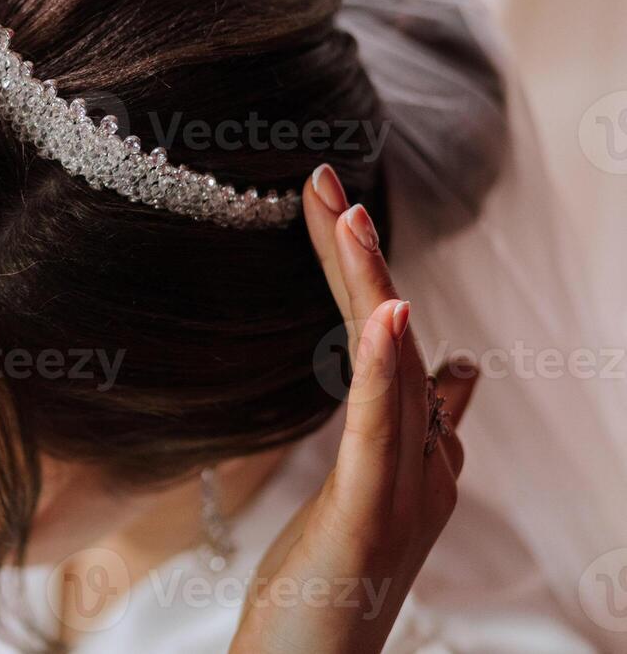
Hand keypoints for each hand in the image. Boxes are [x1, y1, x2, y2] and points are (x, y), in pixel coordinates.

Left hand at [229, 165, 476, 653]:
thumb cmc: (332, 597)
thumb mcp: (366, 500)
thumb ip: (405, 437)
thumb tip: (452, 372)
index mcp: (408, 453)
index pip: (380, 342)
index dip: (363, 273)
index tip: (335, 209)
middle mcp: (419, 462)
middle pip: (391, 337)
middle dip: (359, 255)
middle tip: (327, 182)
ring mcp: (404, 489)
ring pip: (393, 370)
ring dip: (374, 286)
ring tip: (352, 214)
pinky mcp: (374, 516)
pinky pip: (383, 431)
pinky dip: (387, 367)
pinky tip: (391, 313)